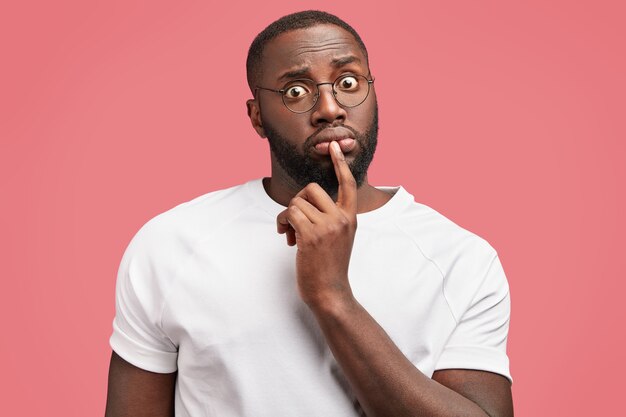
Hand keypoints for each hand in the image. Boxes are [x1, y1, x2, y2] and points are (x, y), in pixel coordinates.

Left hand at [276, 141, 357, 308]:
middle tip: (294, 223)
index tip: (334, 146)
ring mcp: (328, 226)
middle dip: (297, 203)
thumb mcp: (338, 238)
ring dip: (287, 217)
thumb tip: (301, 206)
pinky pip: (289, 215)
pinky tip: (288, 239)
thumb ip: (329, 219)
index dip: (340, 164)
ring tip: (290, 235)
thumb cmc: (329, 268)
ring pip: (296, 203)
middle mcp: (341, 218)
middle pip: (311, 189)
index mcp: (350, 218)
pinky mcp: (312, 235)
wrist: (330, 293)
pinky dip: (283, 224)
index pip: (347, 184)